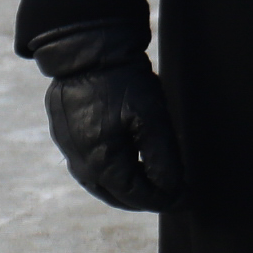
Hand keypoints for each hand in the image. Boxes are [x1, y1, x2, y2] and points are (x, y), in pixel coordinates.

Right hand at [34, 21, 187, 211]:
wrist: (87, 52)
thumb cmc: (123, 83)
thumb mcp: (152, 119)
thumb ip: (161, 158)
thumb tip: (171, 191)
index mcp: (100, 161)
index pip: (136, 195)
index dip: (164, 200)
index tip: (187, 199)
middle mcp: (79, 161)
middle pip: (115, 195)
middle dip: (146, 200)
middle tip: (174, 197)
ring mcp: (68, 149)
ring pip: (99, 184)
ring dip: (126, 190)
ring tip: (153, 187)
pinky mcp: (65, 135)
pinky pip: (88, 167)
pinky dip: (110, 175)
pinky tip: (126, 167)